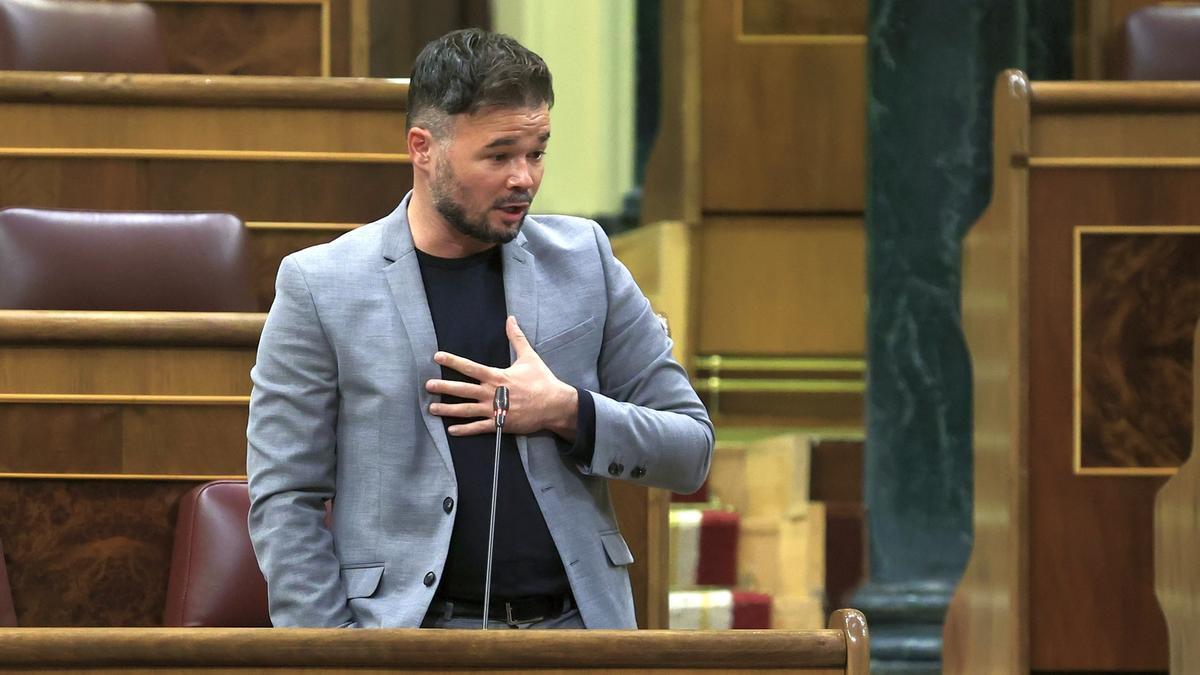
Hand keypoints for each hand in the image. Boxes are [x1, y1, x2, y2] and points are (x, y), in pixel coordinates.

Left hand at [425, 316, 578, 439]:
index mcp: (496, 376)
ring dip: (448, 409)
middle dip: (443, 387)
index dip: (452, 361)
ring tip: (432, 408)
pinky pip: (478, 428)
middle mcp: (491, 393)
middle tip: (427, 385)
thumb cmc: (542, 380)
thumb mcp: (529, 357)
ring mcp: (494, 410)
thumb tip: (511, 319)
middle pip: (462, 389)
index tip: (437, 356)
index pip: (470, 367)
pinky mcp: (500, 424)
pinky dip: (464, 430)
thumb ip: (516, 338)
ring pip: (465, 410)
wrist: (554, 404)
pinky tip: (451, 429)